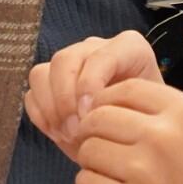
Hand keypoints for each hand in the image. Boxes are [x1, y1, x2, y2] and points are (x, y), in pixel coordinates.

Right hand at [25, 32, 162, 153]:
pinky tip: (59, 134)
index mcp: (128, 48)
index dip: (90, 86)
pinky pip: (33, 92)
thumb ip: (127, 108)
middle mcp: (96, 48)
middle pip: (64, 61)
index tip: (90, 117)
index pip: (100, 56)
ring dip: (50, 109)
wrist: (136, 135)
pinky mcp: (50, 83)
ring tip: (67, 136)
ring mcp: (70, 64)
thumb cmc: (148, 123)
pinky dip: (41, 115)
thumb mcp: (149, 115)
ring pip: (42, 73)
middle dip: (65, 100)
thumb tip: (92, 115)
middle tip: (75, 132)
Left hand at [70, 79, 182, 183]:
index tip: (107, 118)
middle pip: (98, 117)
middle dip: (93, 132)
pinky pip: (86, 183)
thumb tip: (103, 105)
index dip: (107, 101)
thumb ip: (159, 114)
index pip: (125, 88)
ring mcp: (144, 171)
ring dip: (92, 162)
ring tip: (115, 175)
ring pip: (87, 150)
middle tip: (105, 150)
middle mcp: (163, 135)